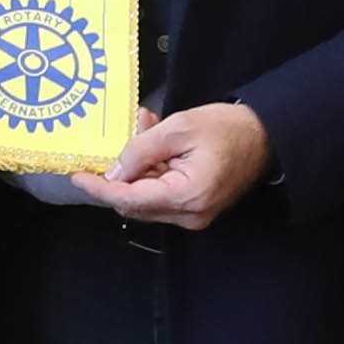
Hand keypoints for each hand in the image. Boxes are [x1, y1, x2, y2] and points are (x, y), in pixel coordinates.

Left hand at [81, 103, 270, 231]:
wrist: (267, 135)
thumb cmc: (227, 128)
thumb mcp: (178, 128)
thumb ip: (141, 150)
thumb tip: (112, 173)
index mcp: (187, 196)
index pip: (129, 200)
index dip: (99, 189)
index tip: (77, 176)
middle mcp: (190, 215)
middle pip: (135, 204)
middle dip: (119, 175)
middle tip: (117, 140)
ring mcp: (195, 215)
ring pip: (146, 200)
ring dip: (136, 170)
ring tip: (144, 129)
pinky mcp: (197, 209)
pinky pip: (162, 196)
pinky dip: (151, 173)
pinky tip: (154, 144)